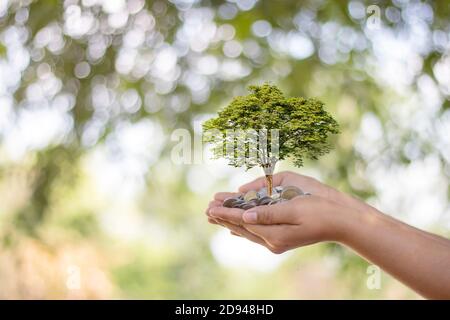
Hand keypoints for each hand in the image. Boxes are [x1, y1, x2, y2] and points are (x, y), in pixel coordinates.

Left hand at [207, 194, 348, 253]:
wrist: (340, 222)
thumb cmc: (320, 210)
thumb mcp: (294, 208)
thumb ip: (268, 213)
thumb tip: (245, 216)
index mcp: (275, 234)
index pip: (243, 221)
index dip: (226, 212)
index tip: (210, 206)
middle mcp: (273, 241)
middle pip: (242, 227)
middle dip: (224, 217)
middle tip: (207, 209)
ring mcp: (277, 241)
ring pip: (247, 231)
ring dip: (231, 221)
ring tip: (215, 215)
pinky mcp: (281, 239)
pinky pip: (256, 233)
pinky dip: (243, 227)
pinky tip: (236, 227)